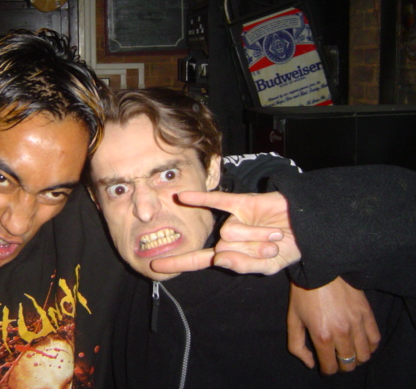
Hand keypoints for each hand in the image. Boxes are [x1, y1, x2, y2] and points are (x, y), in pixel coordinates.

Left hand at [151, 190, 299, 275]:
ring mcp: (232, 219)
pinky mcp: (240, 203)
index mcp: (230, 255)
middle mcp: (227, 237)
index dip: (178, 263)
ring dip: (257, 235)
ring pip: (231, 231)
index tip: (155, 265)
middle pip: (226, 248)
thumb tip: (218, 258)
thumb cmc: (288, 249)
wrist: (308, 227)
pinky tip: (183, 196)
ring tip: (275, 233)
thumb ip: (244, 266)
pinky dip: (201, 199)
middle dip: (252, 250)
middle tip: (272, 247)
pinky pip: (217, 201)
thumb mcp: (269, 266)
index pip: (200, 260)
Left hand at [287, 277, 379, 373]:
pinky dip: (369, 346)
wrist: (320, 269)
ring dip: (356, 358)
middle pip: (349, 364)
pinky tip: (360, 342)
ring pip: (364, 355)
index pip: (330, 366)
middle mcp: (342, 333)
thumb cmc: (303, 293)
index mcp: (322, 336)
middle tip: (336, 358)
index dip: (327, 369)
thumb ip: (297, 345)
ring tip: (348, 351)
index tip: (325, 365)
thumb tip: (311, 364)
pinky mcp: (367, 314)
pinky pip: (375, 340)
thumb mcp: (293, 319)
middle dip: (342, 365)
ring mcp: (357, 324)